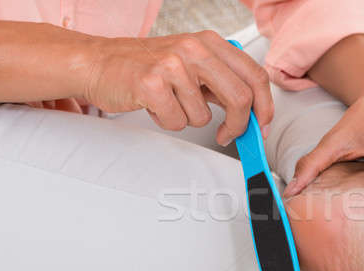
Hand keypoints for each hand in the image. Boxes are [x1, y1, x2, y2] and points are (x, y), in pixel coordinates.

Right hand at [83, 30, 273, 143]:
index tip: (261, 125)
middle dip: (237, 126)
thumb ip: (222, 85)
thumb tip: (251, 113)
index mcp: (210, 43)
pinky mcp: (152, 83)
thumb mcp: (192, 66)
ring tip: (169, 102)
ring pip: (203, 117)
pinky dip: (167, 121)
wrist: (99, 62)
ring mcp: (173, 65)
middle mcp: (195, 49)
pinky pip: (177, 121)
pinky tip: (155, 105)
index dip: (264, 107)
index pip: (255, 75)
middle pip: (240, 98)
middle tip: (227, 134)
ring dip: (187, 119)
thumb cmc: (146, 66)